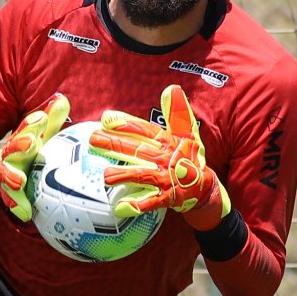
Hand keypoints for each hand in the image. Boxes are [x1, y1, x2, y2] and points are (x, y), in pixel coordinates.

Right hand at [0, 94, 69, 221]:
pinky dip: (16, 205)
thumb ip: (51, 120)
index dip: (32, 123)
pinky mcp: (4, 191)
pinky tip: (24, 213)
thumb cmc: (24, 152)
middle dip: (20, 144)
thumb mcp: (38, 136)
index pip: (26, 128)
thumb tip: (62, 99)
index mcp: (21, 140)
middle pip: (13, 148)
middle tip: (30, 141)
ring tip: (18, 181)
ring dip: (11, 176)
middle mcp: (11, 155)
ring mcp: (5, 173)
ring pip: (7, 174)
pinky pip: (11, 199)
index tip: (41, 117)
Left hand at [89, 84, 229, 230]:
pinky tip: (119, 207)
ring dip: (124, 175)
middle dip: (115, 144)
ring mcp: (167, 178)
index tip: (105, 118)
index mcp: (168, 141)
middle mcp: (166, 158)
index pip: (144, 130)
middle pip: (137, 149)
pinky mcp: (168, 197)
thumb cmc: (187, 156)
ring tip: (104, 176)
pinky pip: (151, 202)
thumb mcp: (186, 132)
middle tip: (92, 139)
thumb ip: (176, 112)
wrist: (204, 186)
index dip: (126, 124)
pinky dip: (137, 205)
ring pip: (142, 175)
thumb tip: (171, 88)